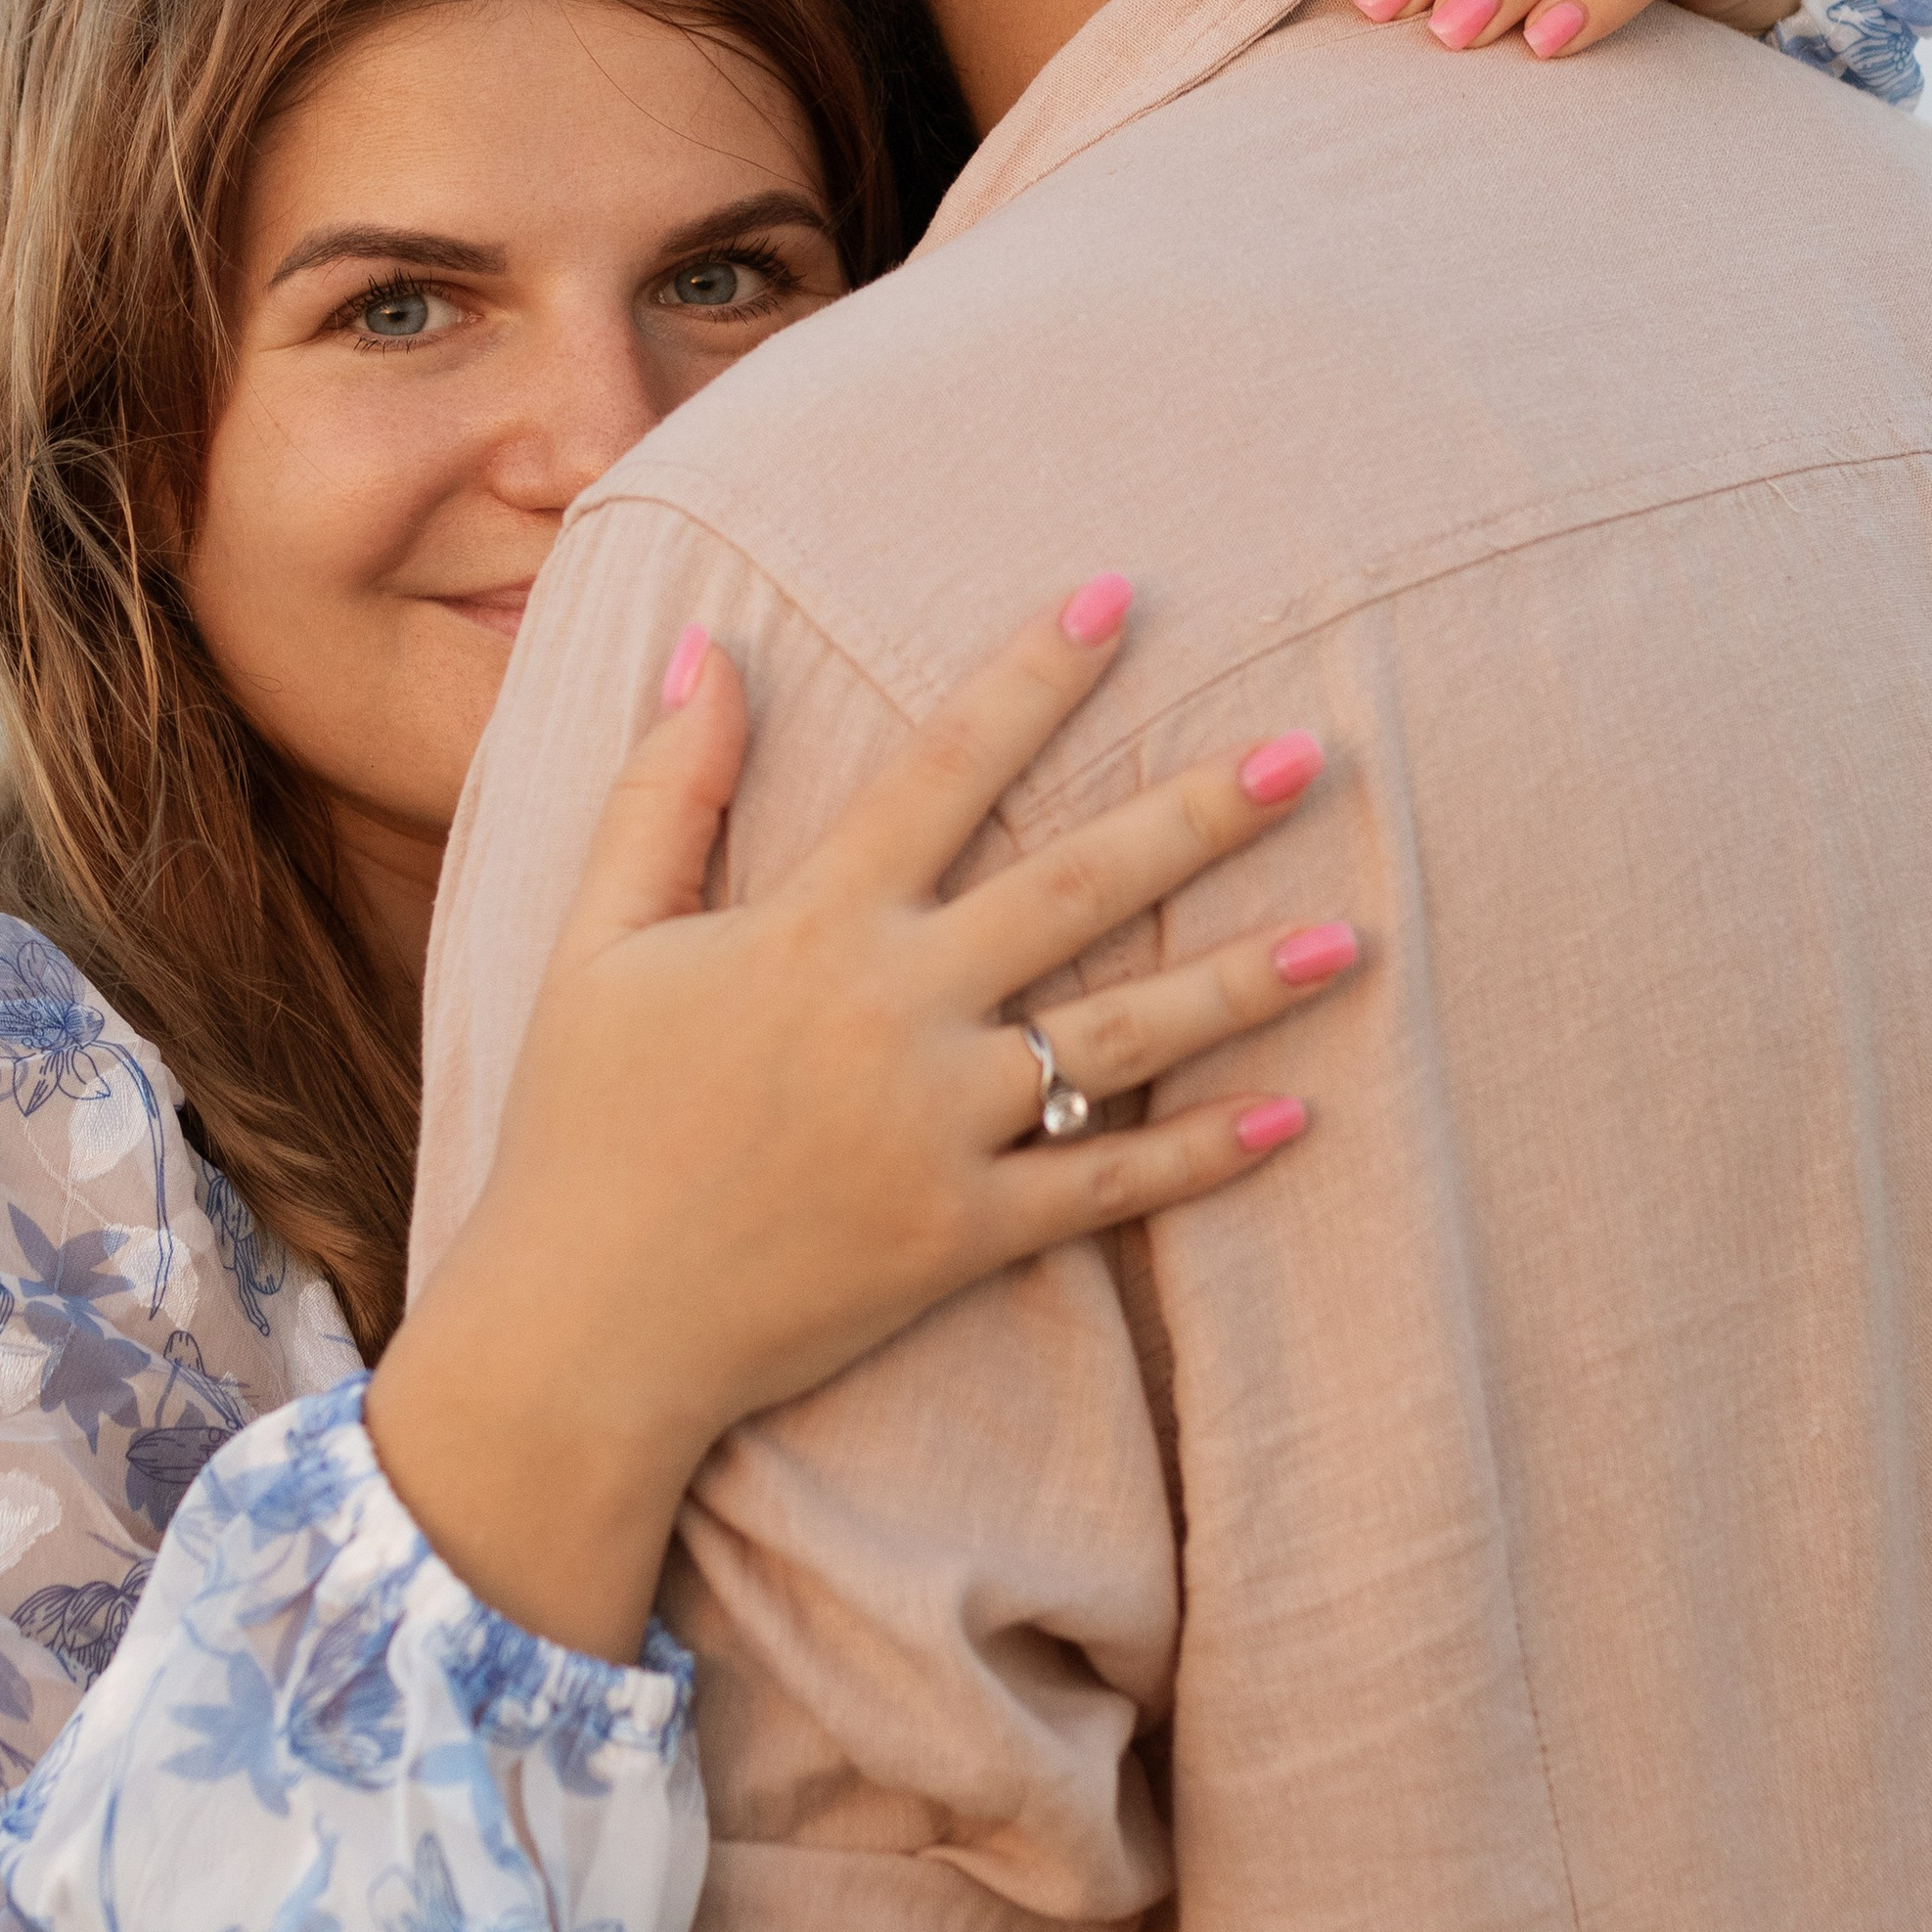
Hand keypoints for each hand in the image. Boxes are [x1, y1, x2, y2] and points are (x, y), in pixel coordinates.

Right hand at [369, 579, 1350, 1658]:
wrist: (579, 1335)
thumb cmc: (579, 1126)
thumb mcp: (595, 942)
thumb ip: (667, 794)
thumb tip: (714, 644)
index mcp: (810, 927)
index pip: (944, 768)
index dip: (1031, 677)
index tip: (1118, 596)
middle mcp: (893, 1013)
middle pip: (1074, 887)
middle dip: (1198, 814)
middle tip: (1311, 753)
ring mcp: (938, 1130)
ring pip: (1121, 1035)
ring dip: (1241, 983)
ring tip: (1352, 938)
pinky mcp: (962, 1237)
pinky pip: (1105, 1188)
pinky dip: (1202, 1157)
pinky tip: (1294, 1118)